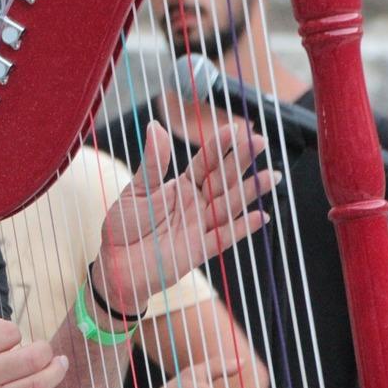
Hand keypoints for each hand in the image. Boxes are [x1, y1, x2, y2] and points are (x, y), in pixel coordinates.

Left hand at [94, 121, 276, 311]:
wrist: (116, 263)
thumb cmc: (124, 224)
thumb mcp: (136, 190)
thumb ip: (152, 163)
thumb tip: (155, 125)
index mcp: (181, 186)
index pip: (205, 162)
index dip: (220, 146)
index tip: (236, 128)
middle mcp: (195, 203)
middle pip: (223, 179)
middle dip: (241, 160)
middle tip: (260, 140)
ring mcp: (199, 226)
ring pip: (229, 205)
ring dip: (250, 191)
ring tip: (271, 176)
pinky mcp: (199, 250)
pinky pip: (224, 237)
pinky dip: (242, 227)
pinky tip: (262, 216)